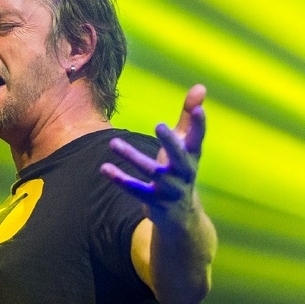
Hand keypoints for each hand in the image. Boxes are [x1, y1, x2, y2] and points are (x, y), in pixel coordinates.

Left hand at [100, 84, 206, 221]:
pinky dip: (120, 180)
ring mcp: (170, 189)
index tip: (199, 109)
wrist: (181, 217)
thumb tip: (200, 86)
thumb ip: (188, 118)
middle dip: (171, 142)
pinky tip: (105, 168)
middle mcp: (184, 173)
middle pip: (180, 156)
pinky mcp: (154, 202)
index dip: (199, 124)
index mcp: (192, 156)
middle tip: (160, 125)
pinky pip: (136, 190)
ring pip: (152, 172)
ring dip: (132, 157)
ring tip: (113, 142)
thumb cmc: (180, 170)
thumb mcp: (186, 146)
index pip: (198, 138)